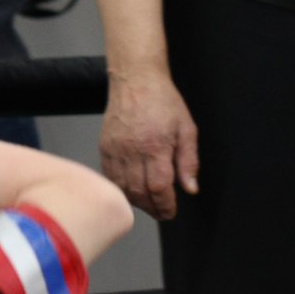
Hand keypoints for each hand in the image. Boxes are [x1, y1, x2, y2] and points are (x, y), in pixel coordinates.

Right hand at [100, 69, 198, 219]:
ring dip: (135, 201)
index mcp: (155, 146)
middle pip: (139, 192)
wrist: (135, 81)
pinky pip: (109, 175)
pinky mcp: (104, 147)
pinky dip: (119, 187)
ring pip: (121, 187)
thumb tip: (190, 188)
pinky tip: (130, 190)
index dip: (165, 205)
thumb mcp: (187, 129)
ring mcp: (115, 149)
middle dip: (151, 208)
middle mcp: (132, 151)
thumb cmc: (163, 102)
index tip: (171, 211)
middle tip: (161, 212)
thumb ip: (188, 161)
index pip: (159, 187)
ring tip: (147, 204)